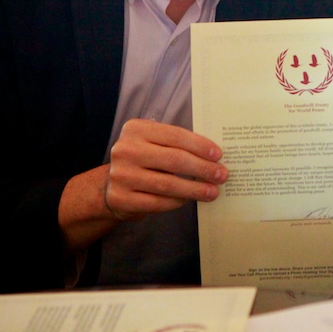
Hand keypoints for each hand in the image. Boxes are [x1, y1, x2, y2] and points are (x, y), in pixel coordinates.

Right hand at [104, 118, 227, 220]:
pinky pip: (157, 202)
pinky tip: (188, 200)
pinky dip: (177, 201)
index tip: (219, 155)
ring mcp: (121, 175)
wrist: (111, 184)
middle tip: (222, 175)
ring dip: (194, 189)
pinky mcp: (120, 198)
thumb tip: (214, 156)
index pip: (175, 136)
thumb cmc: (144, 159)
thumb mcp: (154, 143)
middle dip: (202, 168)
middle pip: (174, 160)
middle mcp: (125, 150)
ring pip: (167, 184)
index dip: (200, 145)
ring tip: (212, 192)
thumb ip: (177, 144)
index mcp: (136, 129)